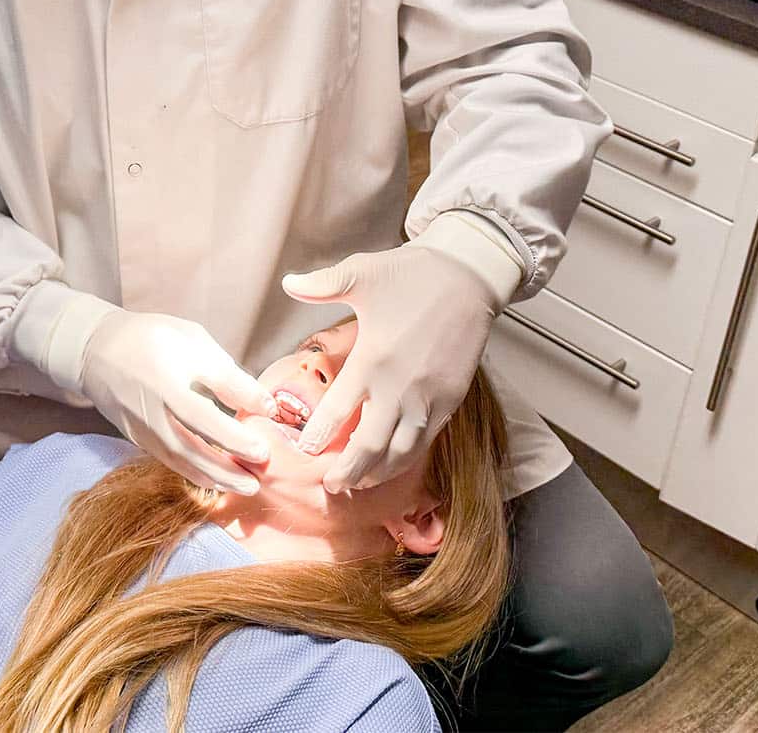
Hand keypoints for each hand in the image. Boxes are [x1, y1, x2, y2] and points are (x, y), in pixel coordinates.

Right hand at [77, 309, 278, 494]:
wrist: (97, 349)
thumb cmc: (153, 338)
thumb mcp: (193, 343)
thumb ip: (229, 376)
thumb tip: (265, 407)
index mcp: (164, 382)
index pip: (203, 417)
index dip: (234, 437)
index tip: (263, 449)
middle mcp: (150, 412)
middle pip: (190, 449)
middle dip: (225, 469)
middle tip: (257, 481)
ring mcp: (140, 428)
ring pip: (179, 461)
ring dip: (213, 477)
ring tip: (244, 485)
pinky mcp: (137, 438)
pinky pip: (168, 461)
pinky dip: (194, 472)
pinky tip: (216, 478)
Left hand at [282, 243, 500, 493]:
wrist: (469, 277)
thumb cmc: (414, 274)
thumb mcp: (363, 272)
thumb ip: (324, 284)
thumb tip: (288, 283)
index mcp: (371, 360)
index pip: (336, 412)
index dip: (319, 436)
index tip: (306, 450)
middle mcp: (399, 387)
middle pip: (369, 446)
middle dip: (348, 471)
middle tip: (330, 485)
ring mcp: (429, 398)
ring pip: (401, 452)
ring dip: (378, 473)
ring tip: (360, 484)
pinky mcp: (451, 399)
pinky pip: (427, 439)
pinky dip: (408, 458)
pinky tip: (395, 463)